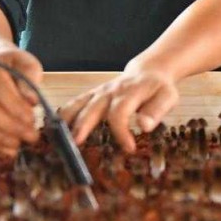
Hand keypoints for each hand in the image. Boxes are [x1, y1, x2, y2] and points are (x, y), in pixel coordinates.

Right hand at [0, 45, 41, 155]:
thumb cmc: (13, 64)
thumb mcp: (27, 63)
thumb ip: (30, 80)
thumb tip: (32, 101)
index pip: (1, 91)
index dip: (16, 108)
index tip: (33, 120)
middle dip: (12, 127)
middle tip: (32, 136)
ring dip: (0, 138)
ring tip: (20, 145)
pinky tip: (10, 150)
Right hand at [59, 66, 179, 152]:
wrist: (149, 72)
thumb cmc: (159, 88)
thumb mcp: (167, 97)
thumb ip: (156, 110)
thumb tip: (144, 126)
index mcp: (130, 92)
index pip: (120, 112)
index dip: (121, 131)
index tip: (129, 148)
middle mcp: (111, 91)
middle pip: (93, 108)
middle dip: (82, 126)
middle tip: (74, 144)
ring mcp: (99, 92)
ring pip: (79, 104)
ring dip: (67, 121)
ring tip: (56, 138)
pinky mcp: (92, 95)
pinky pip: (75, 103)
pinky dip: (64, 115)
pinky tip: (53, 129)